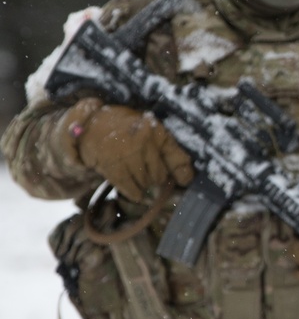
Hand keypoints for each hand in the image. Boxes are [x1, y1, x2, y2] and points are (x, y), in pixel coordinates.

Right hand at [64, 98, 193, 201]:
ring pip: (144, 182)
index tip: (185, 182)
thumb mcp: (149, 129)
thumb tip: (186, 176)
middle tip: (154, 180)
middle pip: (159, 174)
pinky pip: (128, 186)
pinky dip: (133, 193)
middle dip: (158, 180)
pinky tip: (137, 194)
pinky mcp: (112, 165)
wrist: (91, 123)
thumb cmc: (126, 128)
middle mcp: (144, 141)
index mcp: (156, 130)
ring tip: (143, 183)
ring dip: (145, 186)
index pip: (176, 157)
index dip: (183, 172)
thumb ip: (167, 148)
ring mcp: (127, 154)